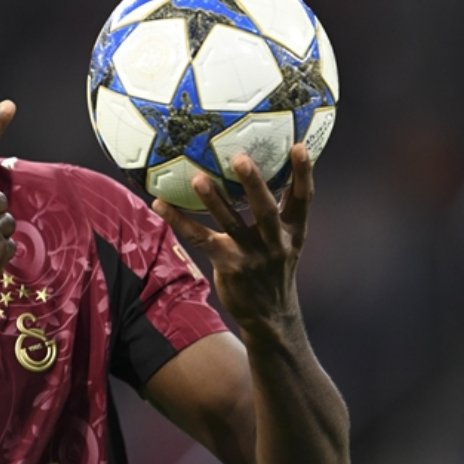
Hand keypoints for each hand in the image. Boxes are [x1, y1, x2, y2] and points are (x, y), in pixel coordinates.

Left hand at [152, 143, 313, 332]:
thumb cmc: (275, 270)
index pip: (303, 199)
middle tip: (241, 158)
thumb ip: (280, 214)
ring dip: (213, 200)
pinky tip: (159, 203)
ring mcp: (251, 255)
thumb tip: (264, 173)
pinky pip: (199, 239)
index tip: (299, 146)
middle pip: (266, 209)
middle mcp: (276, 242)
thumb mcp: (288, 243)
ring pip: (231, 223)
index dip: (303, 173)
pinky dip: (178, 220)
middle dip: (254, 184)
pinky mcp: (228, 265)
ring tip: (197, 179)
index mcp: (293, 232)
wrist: (270, 316)